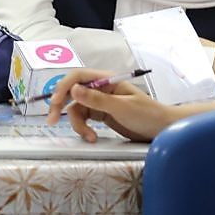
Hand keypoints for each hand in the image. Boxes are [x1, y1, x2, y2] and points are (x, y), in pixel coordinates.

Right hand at [45, 68, 182, 142]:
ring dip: (77, 124)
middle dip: (60, 106)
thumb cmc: (148, 115)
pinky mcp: (101, 115)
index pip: (77, 77)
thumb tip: (73, 89)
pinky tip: (91, 137)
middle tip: (51, 120)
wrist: (163, 130)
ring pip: (76, 109)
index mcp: (106, 80)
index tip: (56, 102)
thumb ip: (97, 99)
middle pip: (71, 92)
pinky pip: (83, 119)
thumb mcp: (122, 108)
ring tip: (89, 137)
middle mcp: (100, 88)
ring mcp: (99, 102)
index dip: (63, 87)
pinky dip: (84, 129)